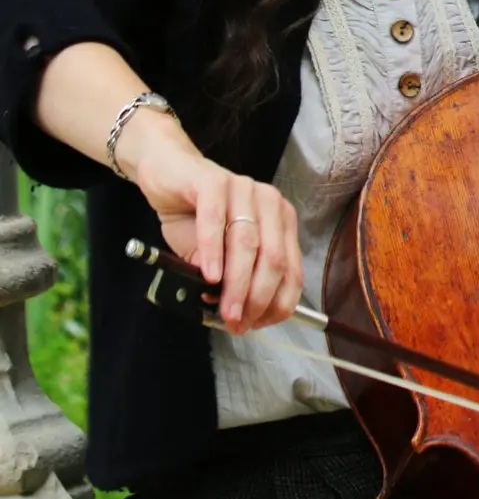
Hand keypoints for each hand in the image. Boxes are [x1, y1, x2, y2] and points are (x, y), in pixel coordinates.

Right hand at [123, 124, 302, 334]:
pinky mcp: (213, 181)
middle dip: (257, 297)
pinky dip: (214, 252)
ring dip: (237, 283)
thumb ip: (228, 277)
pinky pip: (215, 219)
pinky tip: (209, 276)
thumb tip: (233, 313)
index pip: (291, 267)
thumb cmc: (193, 216)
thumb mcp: (215, 254)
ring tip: (225, 310)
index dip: (278, 301)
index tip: (259, 324)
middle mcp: (269, 202)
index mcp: (280, 220)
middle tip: (237, 323)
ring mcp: (243, 188)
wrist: (167, 174)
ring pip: (248, 242)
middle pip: (273, 258)